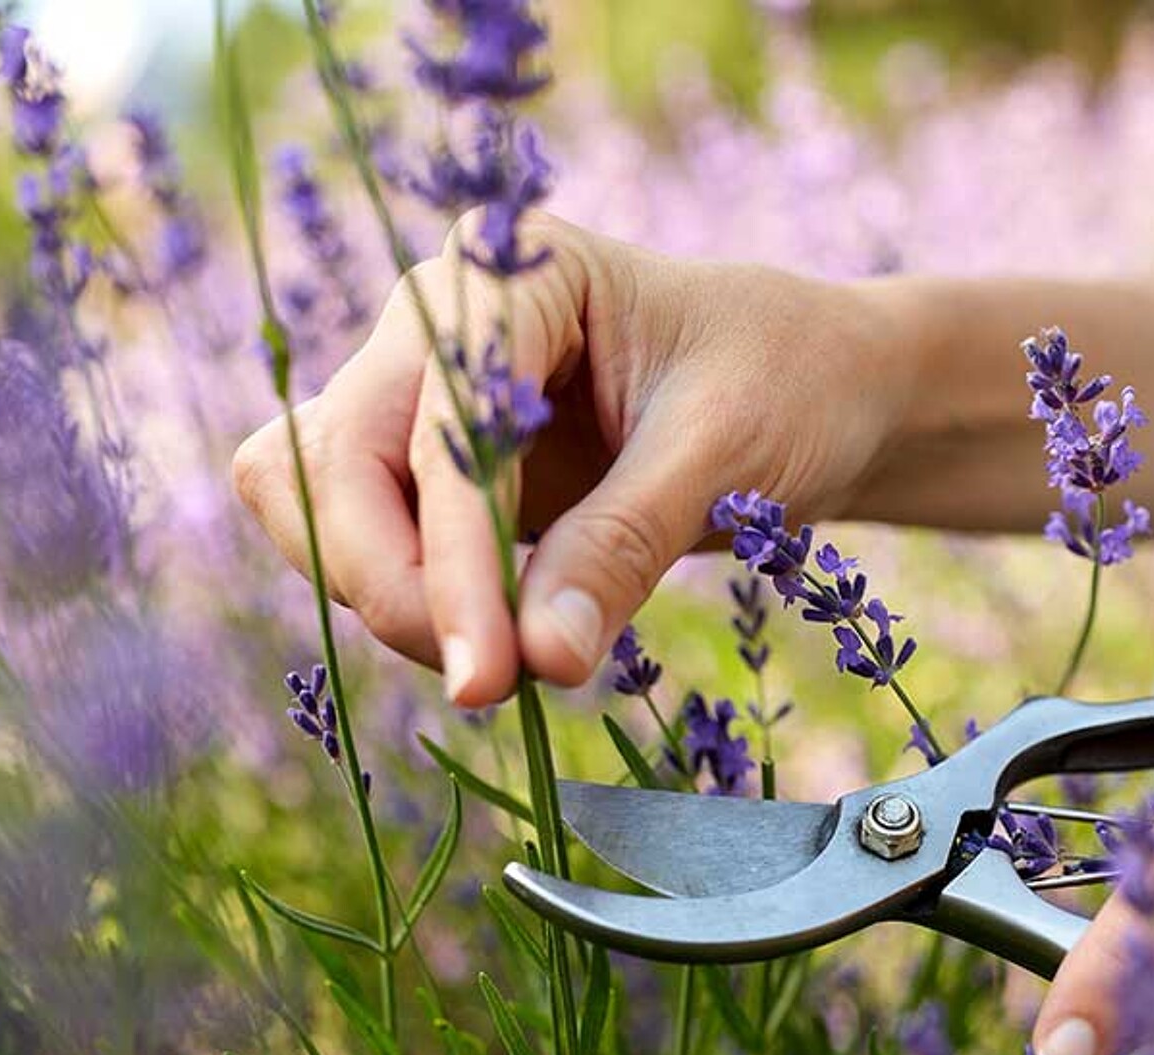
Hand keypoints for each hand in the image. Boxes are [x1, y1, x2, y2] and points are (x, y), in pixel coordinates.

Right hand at [234, 213, 912, 704]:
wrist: (831, 388)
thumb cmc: (793, 384)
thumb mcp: (724, 456)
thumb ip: (622, 547)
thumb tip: (537, 659)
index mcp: (513, 271)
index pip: (435, 424)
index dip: (447, 557)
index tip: (489, 672)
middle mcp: (444, 319)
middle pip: (330, 458)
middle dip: (392, 581)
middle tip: (488, 683)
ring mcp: (429, 392)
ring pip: (322, 502)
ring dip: (389, 597)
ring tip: (507, 664)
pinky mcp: (438, 468)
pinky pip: (367, 541)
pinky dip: (411, 601)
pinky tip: (497, 641)